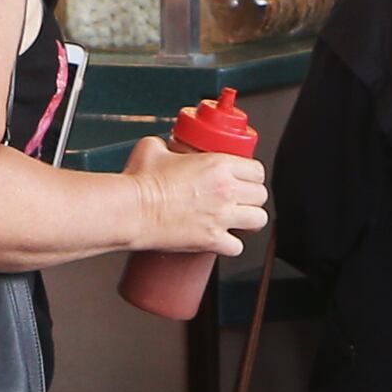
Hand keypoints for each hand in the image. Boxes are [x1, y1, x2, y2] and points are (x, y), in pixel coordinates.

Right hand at [126, 136, 266, 255]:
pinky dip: (231, 245)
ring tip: (238, 220)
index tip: (245, 179)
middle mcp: (225, 190)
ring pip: (258, 220)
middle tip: (241, 199)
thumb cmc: (140, 181)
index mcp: (218, 165)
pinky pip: (237, 247)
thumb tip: (165, 146)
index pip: (256, 170)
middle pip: (261, 195)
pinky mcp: (212, 240)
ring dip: (249, 220)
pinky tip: (223, 240)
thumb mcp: (153, 148)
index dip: (252, 175)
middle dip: (252, 197)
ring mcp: (221, 217)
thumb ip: (167, 144)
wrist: (131, 211)